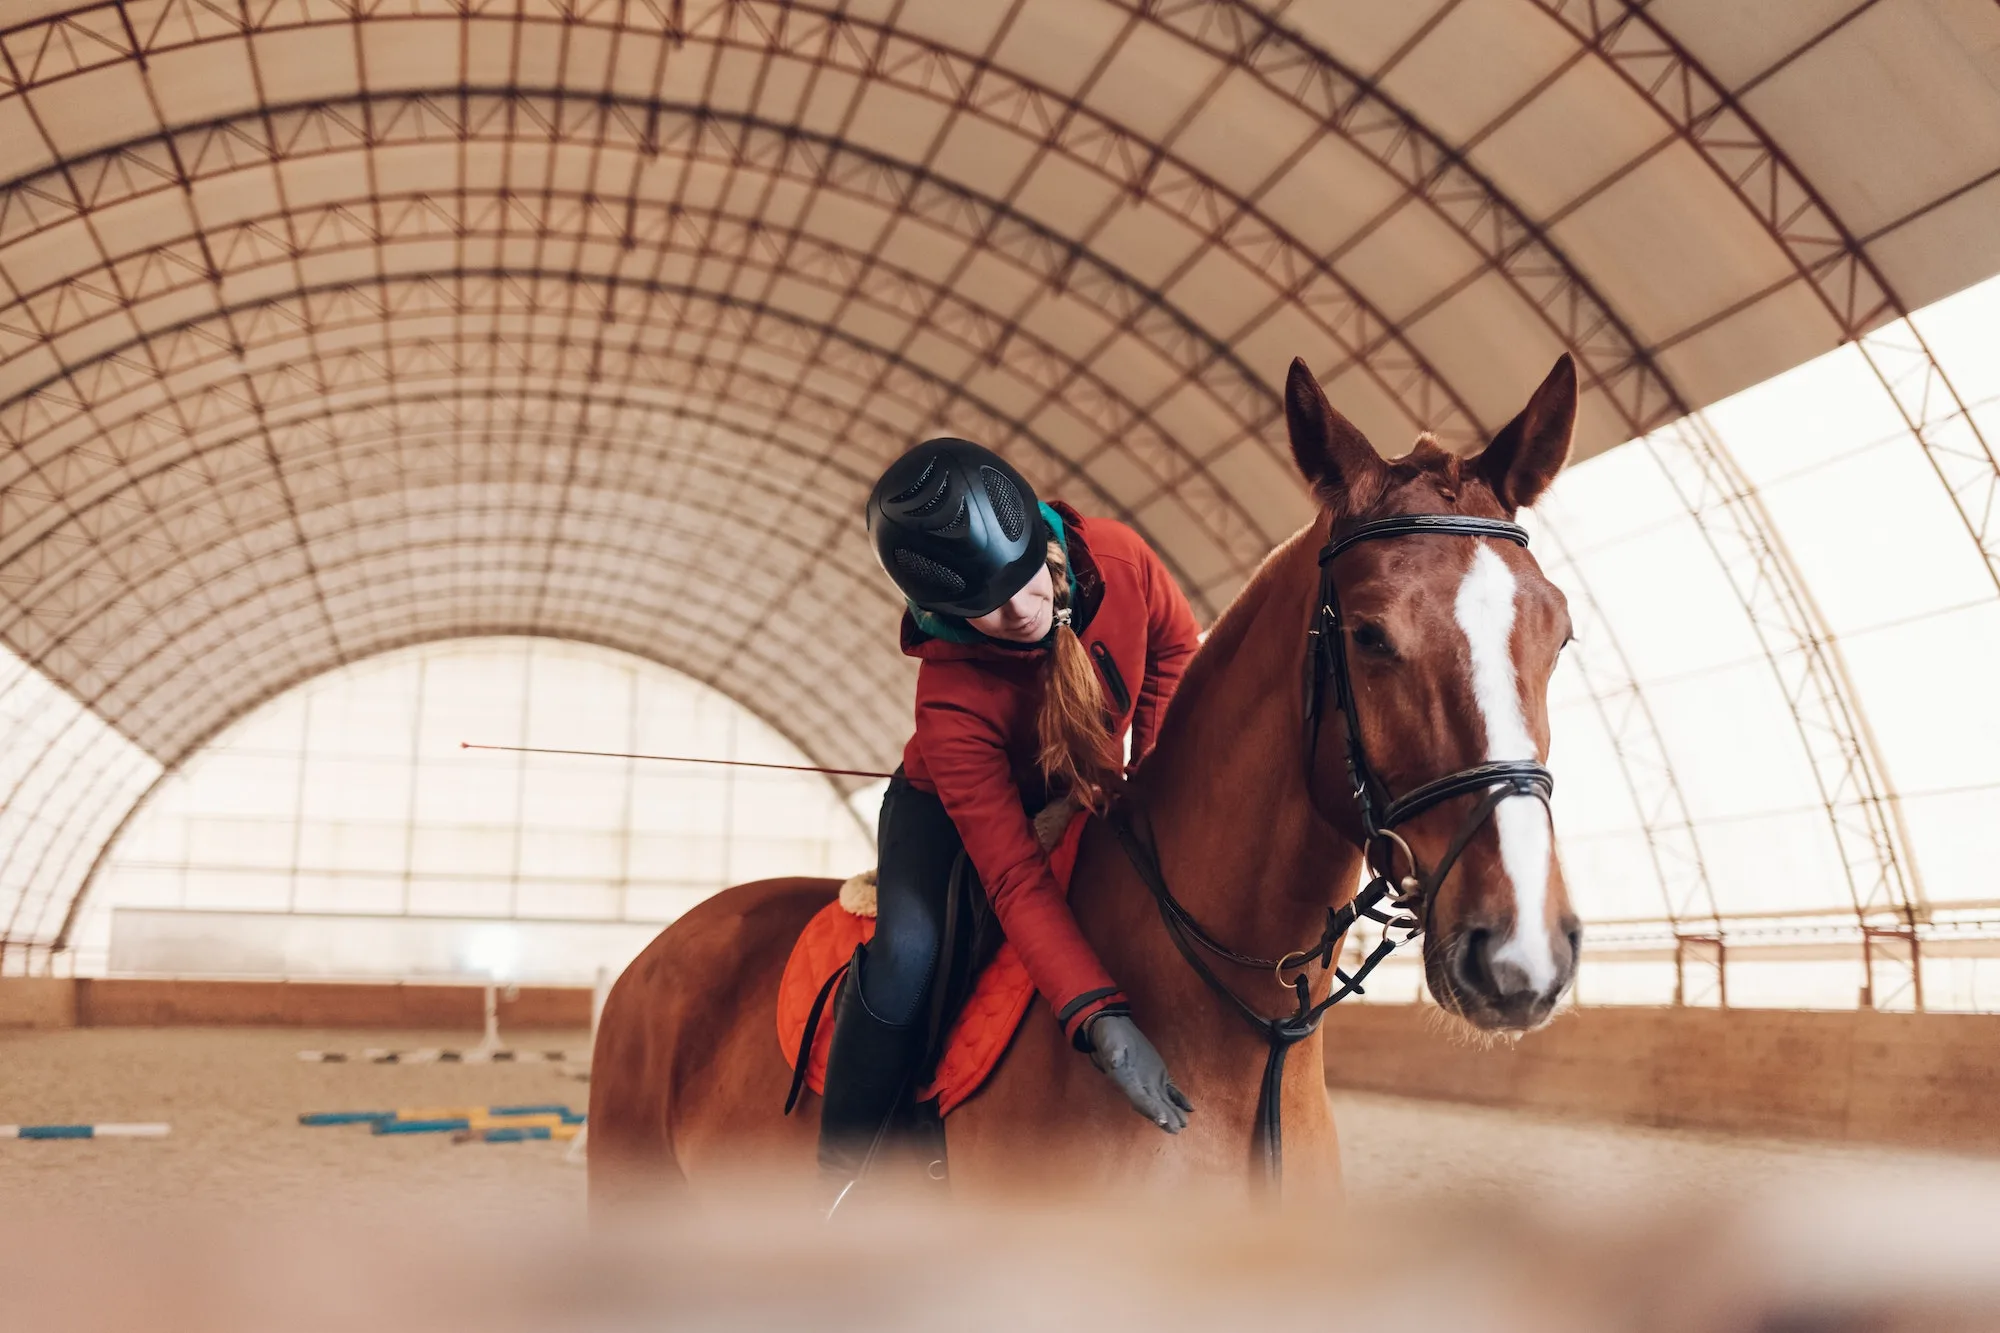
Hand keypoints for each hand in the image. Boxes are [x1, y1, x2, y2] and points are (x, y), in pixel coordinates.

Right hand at [1084, 1013, 1192, 1132]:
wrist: (1114, 1030)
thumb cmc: (1109, 1036)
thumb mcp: (1109, 1040)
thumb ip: (1112, 1050)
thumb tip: (1114, 1060)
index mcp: (1125, 1080)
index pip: (1138, 1098)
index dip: (1150, 1108)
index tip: (1162, 1119)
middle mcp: (1138, 1086)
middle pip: (1153, 1105)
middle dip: (1164, 1117)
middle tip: (1177, 1128)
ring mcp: (1149, 1082)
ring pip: (1163, 1101)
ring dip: (1173, 1112)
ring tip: (1184, 1123)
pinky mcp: (1158, 1075)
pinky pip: (1170, 1090)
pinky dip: (1179, 1099)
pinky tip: (1189, 1108)